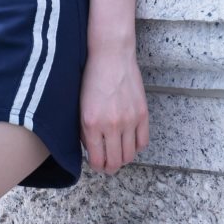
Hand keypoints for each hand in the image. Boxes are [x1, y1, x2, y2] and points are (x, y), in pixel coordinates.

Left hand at [80, 46, 148, 173]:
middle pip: (116, 161)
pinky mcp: (142, 114)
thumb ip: (85, 130)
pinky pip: (143, 141)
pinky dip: (136, 147)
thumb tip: (92, 149)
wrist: (111, 56)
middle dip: (110, 167)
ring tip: (119, 154)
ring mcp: (129, 120)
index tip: (97, 164)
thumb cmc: (92, 78)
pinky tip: (130, 142)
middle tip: (108, 165)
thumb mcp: (80, 106)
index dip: (97, 166)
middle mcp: (111, 125)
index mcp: (91, 124)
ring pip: (130, 155)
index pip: (97, 159)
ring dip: (124, 159)